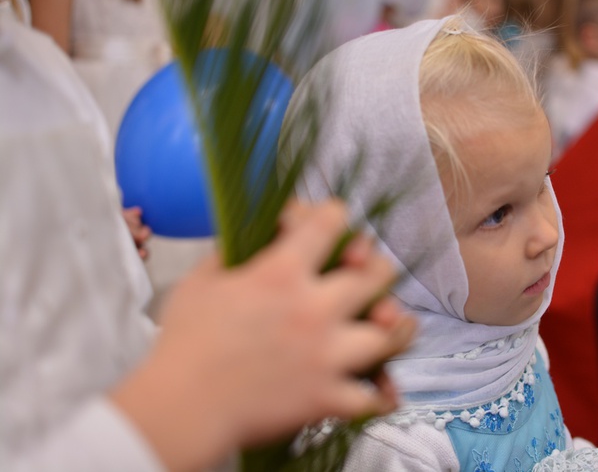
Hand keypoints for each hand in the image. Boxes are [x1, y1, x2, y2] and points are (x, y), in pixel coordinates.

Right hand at [111, 199, 414, 471]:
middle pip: (376, 273)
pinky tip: (376, 387)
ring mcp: (327, 354)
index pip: (330, 222)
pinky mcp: (328, 397)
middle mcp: (315, 307)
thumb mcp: (202, 279)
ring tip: (387, 324)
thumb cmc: (184, 342)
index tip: (332, 223)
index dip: (334, 216)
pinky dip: (377, 393)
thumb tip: (254, 235)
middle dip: (375, 268)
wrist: (181, 408)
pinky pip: (372, 396)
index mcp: (282, 272)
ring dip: (391, 327)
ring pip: (389, 333)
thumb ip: (234, 251)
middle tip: (367, 274)